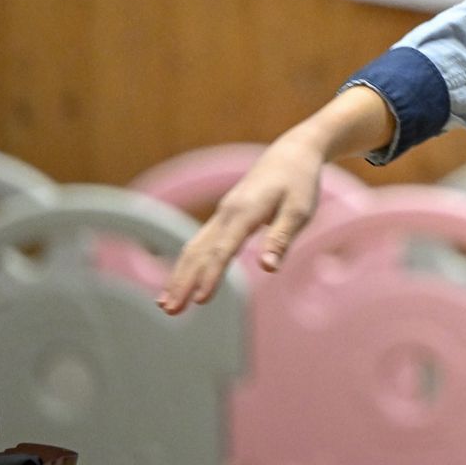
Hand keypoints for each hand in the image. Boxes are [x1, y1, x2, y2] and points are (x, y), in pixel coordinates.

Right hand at [157, 130, 325, 313]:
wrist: (291, 153)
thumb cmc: (300, 183)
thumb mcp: (300, 210)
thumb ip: (282, 238)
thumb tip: (268, 268)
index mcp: (246, 211)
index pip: (224, 249)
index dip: (212, 275)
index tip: (201, 300)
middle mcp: (226, 213)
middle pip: (199, 251)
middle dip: (183, 281)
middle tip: (170, 311)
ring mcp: (222, 214)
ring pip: (193, 248)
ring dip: (178, 276)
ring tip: (165, 305)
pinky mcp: (223, 217)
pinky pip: (199, 243)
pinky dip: (186, 264)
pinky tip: (180, 282)